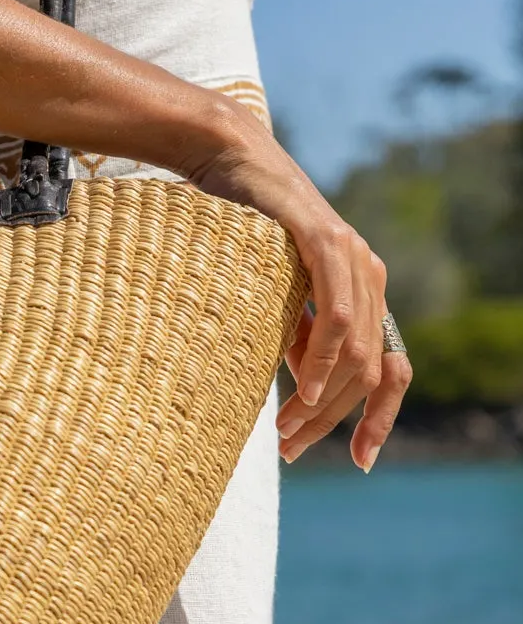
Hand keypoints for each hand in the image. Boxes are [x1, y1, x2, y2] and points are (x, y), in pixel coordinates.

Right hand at [190, 105, 412, 470]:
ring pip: (358, 354)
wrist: (232, 163)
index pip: (391, 369)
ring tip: (287, 432)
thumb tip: (309, 392)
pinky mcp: (330, 246)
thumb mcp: (277, 301)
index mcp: (364, 291)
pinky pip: (338, 319)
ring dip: (323, 404)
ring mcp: (355, 260)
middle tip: (292, 450)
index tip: (360, 461)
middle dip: (334, 422)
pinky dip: (323, 363)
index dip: (381, 418)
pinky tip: (301, 392)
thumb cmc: (244, 229)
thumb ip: (300, 341)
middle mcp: (371, 276)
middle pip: (372, 373)